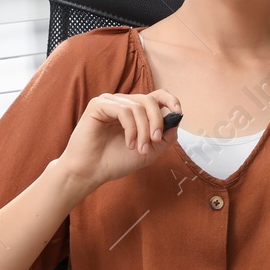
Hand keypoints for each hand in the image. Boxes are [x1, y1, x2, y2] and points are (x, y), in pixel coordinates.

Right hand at [54, 89, 181, 192]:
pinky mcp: (98, 105)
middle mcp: (123, 103)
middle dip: (156, 122)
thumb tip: (177, 120)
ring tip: (138, 149)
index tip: (178, 112)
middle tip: (154, 141)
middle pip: (150, 101)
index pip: (156, 96)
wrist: (91, 172)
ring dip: (143, 131)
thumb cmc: (115, 161)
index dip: (170, 100)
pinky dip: (131, 129)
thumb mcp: (149, 152)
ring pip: (138, 107)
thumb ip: (165, 137)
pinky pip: (124, 110)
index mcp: (135, 111)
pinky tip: (128, 144)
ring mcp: (110, 102)